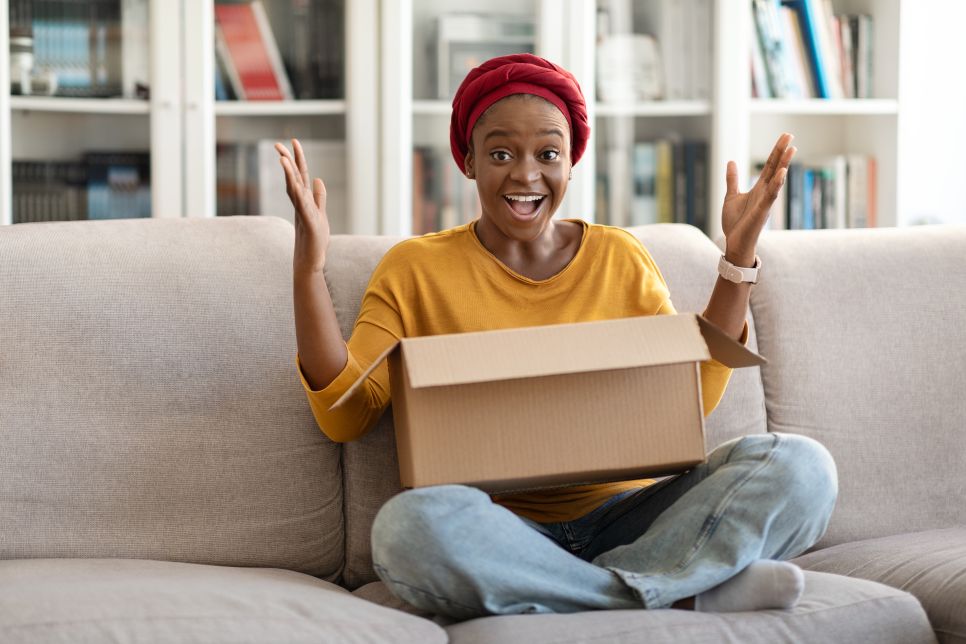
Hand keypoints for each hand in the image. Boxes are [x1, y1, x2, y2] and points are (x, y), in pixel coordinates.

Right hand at [276, 138, 328, 272]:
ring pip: (294, 190)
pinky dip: (299, 195)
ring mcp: (303, 213)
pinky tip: (295, 184)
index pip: (300, 175)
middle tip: (278, 144)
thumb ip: (319, 197)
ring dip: (288, 174)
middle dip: (287, 161)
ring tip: (282, 158)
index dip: (297, 159)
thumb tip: (318, 179)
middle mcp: (301, 204)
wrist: (310, 262)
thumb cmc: (314, 240)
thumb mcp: (320, 213)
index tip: (294, 141)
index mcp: (304, 200)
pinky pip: (302, 206)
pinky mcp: (308, 223)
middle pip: (293, 179)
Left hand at [721, 133, 795, 264]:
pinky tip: (782, 173)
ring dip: (783, 164)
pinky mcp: (761, 212)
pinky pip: (770, 196)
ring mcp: (765, 202)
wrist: (734, 243)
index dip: (776, 151)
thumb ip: (733, 179)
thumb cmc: (735, 223)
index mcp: (759, 188)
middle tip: (790, 135)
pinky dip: (776, 184)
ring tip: (791, 149)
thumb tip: (732, 161)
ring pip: (777, 180)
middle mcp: (765, 193)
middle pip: (775, 168)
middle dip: (782, 152)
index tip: (785, 136)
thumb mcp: (731, 196)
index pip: (769, 166)